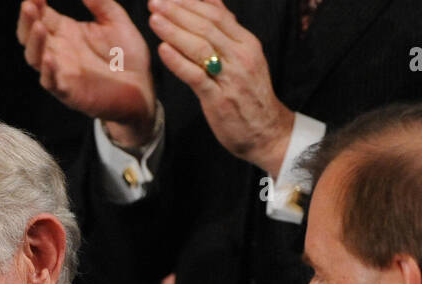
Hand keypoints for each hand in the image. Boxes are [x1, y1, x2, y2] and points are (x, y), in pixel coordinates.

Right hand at [18, 0, 156, 147]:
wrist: (142, 88)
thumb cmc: (127, 57)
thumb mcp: (116, 21)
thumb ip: (100, 3)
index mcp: (66, 31)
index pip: (42, 14)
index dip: (36, 3)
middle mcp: (59, 51)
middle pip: (31, 34)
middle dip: (27, 19)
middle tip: (29, 4)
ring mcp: (62, 72)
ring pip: (35, 57)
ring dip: (33, 42)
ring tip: (38, 26)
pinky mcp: (69, 92)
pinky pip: (52, 83)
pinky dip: (47, 71)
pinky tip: (48, 58)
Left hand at [149, 0, 293, 173]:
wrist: (267, 132)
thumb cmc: (250, 95)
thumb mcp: (245, 56)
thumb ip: (228, 30)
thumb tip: (213, 2)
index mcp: (247, 43)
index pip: (217, 15)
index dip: (191, 3)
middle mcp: (241, 56)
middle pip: (206, 27)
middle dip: (178, 12)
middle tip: (156, 2)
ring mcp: (231, 78)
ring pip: (200, 47)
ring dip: (174, 32)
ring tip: (154, 20)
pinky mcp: (219, 99)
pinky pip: (197, 76)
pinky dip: (178, 62)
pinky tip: (163, 50)